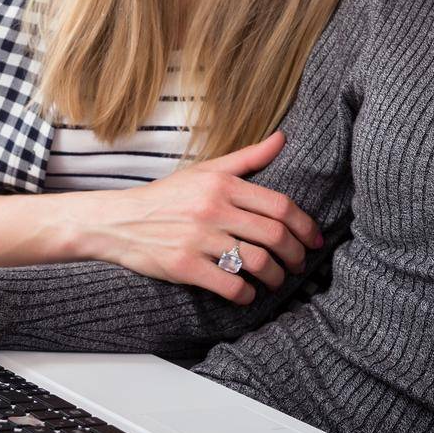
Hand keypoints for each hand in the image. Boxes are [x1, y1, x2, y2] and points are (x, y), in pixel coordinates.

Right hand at [79, 131, 323, 301]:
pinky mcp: (184, 265)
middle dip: (295, 255)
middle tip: (299, 265)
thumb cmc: (168, 196)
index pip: (280, 205)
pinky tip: (247, 294)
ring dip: (274, 277)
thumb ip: (248, 158)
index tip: (314, 240)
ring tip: (276, 281)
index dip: (305, 226)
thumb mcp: (206, 170)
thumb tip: (283, 137)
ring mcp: (198, 238)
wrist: (119, 221)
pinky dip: (246, 294)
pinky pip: (229, 284)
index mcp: (223, 184)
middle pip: (274, 235)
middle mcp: (213, 209)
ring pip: (256, 262)